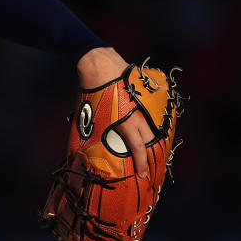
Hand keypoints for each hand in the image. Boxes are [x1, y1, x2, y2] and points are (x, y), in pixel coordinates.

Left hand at [77, 47, 152, 179]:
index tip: (144, 175)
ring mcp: (144, 103)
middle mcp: (138, 114)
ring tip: (154, 149)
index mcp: (125, 122)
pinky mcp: (146, 93)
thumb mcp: (87, 119)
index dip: (142, 164)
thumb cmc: (90, 93)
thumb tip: (85, 154)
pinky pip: (153, 112)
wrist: (98, 64)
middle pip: (152, 139)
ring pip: (155, 126)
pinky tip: (152, 128)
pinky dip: (154, 122)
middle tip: (153, 165)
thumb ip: (92, 136)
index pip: (138, 149)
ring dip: (155, 139)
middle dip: (153, 155)